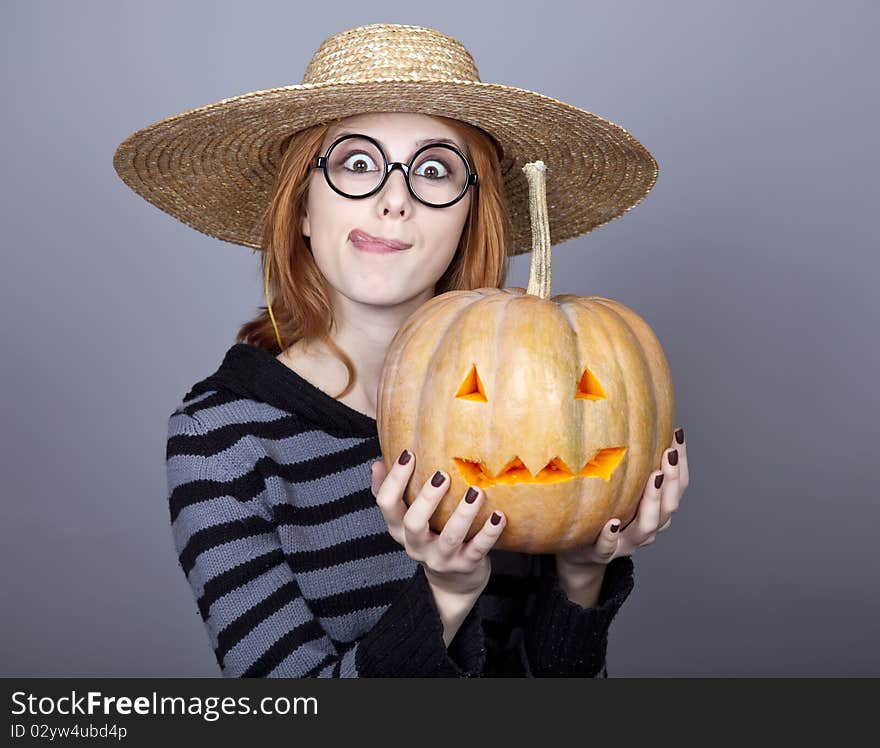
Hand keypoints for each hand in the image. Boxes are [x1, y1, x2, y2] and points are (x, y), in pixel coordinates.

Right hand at [371, 450, 506, 595]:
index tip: (409, 454)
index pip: (386, 503)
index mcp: (398, 529)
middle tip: (442, 475)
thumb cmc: (430, 537)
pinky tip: (498, 515)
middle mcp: (416, 545)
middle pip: (413, 523)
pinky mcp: (465, 565)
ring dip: (463, 513)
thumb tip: (376, 462)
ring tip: (475, 492)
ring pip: (450, 537)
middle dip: (427, 498)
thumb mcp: (407, 518)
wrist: (453, 582)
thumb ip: (392, 492)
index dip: (394, 479)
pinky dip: (489, 532)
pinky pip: (478, 549)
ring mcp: (441, 558)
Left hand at [556, 426, 689, 568]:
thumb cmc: (602, 511)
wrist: (578, 550)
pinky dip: (611, 535)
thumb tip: (635, 415)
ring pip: (646, 527)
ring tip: (652, 477)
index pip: (677, 486)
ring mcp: (625, 542)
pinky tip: (612, 521)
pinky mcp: (600, 552)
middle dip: (671, 479)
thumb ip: (631, 462)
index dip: (681, 462)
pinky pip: (608, 547)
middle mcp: (647, 528)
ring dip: (651, 501)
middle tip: (668, 453)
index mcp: (656, 512)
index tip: (677, 434)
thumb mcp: (620, 487)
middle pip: (668, 507)